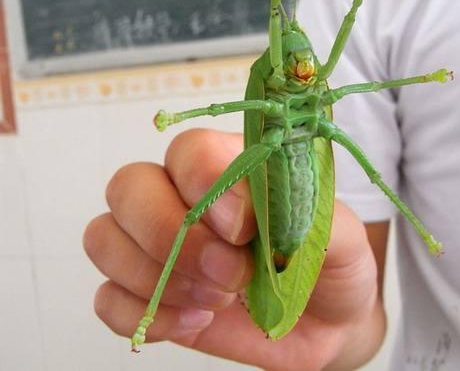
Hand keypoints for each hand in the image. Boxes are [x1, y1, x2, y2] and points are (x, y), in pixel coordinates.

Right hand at [84, 129, 383, 370]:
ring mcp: (159, 247)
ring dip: (156, 276)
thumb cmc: (329, 268)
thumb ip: (304, 211)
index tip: (242, 231)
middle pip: (128, 185)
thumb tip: (245, 208)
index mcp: (230, 169)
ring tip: (216, 300)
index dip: (205, 185)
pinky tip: (192, 321)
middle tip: (229, 274)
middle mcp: (184, 198)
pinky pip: (106, 297)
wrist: (326, 325)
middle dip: (172, 236)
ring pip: (104, 237)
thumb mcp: (340, 238)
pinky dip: (143, 314)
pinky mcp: (149, 294)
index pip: (188, 149)